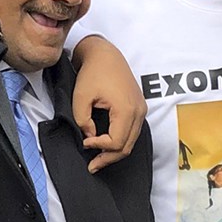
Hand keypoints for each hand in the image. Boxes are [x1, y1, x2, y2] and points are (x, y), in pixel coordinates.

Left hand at [70, 37, 147, 171]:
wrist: (105, 55)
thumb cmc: (93, 72)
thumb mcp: (80, 98)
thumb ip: (83, 121)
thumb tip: (90, 136)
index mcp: (126, 109)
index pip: (116, 142)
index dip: (99, 148)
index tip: (85, 143)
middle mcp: (138, 111)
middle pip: (126, 146)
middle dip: (108, 158)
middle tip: (92, 166)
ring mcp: (141, 109)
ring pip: (131, 141)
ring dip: (114, 152)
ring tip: (97, 159)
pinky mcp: (139, 107)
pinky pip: (132, 132)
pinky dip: (120, 141)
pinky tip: (106, 144)